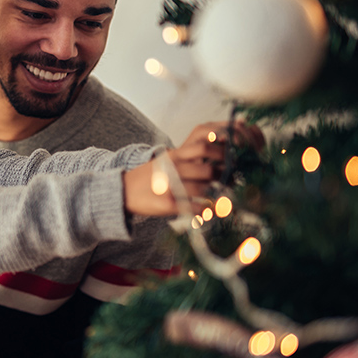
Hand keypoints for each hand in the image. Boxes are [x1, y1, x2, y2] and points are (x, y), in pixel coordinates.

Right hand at [123, 121, 263, 216]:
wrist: (122, 191)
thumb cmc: (151, 176)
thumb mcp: (167, 160)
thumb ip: (189, 156)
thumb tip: (221, 153)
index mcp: (175, 155)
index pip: (204, 146)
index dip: (223, 150)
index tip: (234, 156)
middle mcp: (173, 168)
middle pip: (208, 169)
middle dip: (225, 176)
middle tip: (233, 180)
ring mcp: (170, 187)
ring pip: (204, 190)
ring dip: (218, 195)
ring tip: (224, 198)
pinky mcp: (168, 204)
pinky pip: (195, 208)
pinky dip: (207, 211)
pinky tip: (210, 211)